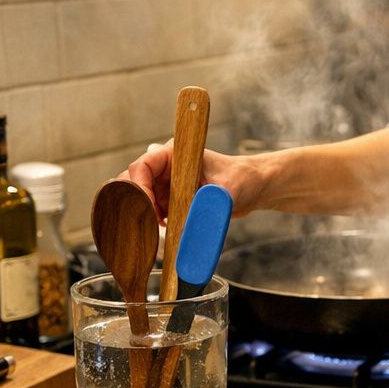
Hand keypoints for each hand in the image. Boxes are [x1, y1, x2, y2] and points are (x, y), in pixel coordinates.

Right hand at [121, 142, 270, 221]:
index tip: (149, 209)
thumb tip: (188, 229)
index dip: (139, 188)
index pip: (142, 166)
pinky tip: (163, 233)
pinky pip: (152, 212)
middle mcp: (166, 168)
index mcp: (175, 154)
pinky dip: (151, 223)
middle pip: (133, 181)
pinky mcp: (170, 201)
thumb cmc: (243, 180)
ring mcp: (166, 184)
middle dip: (136, 202)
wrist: (254, 188)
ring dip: (143, 215)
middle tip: (147, 223)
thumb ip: (206, 208)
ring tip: (155, 230)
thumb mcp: (226, 194)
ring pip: (140, 199)